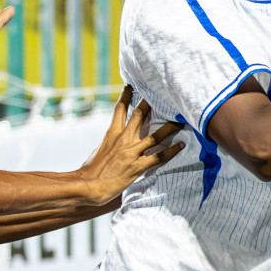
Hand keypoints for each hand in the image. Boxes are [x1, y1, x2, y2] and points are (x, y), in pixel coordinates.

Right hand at [77, 87, 183, 203]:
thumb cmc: (91, 171)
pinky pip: (158, 157)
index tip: (131, 84)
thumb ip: (110, 142)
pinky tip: (180, 145)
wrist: (89, 186)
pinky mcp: (137, 166)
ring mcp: (131, 152)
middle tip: (163, 93)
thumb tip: (115, 139)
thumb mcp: (99, 150)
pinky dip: (171, 151)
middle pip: (140, 115)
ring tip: (181, 121)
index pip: (119, 110)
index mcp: (112, 134)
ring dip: (170, 128)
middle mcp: (123, 139)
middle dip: (151, 103)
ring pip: (155, 136)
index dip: (126, 96)